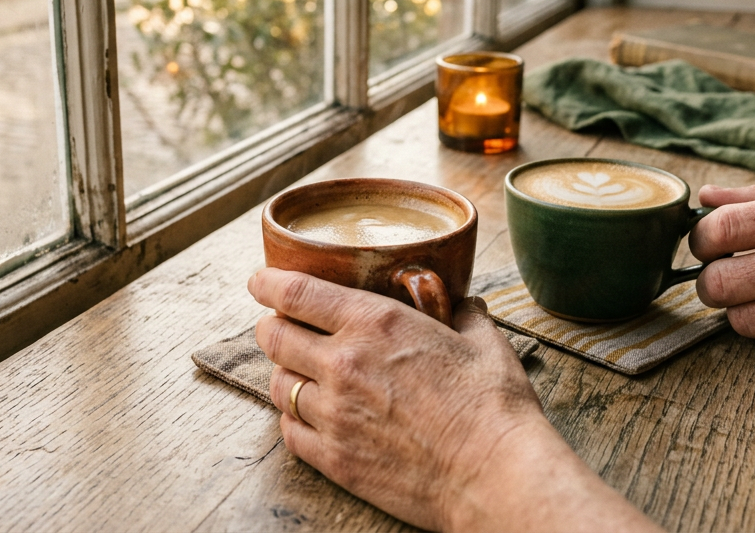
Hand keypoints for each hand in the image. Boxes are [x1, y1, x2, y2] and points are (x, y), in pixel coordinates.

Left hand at [248, 267, 656, 532]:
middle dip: (271, 326)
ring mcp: (334, 414)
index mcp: (375, 323)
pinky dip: (293, 419)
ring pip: (278, 384)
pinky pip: (290, 432)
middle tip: (277, 325)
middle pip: (274, 336)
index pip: (296, 292)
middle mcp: (343, 364)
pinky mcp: (334, 458)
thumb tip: (461, 303)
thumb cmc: (494, 406)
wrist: (495, 474)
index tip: (259, 280)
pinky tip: (307, 416)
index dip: (268, 282)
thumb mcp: (481, 339)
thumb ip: (461, 312)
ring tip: (297, 372)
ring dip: (283, 373)